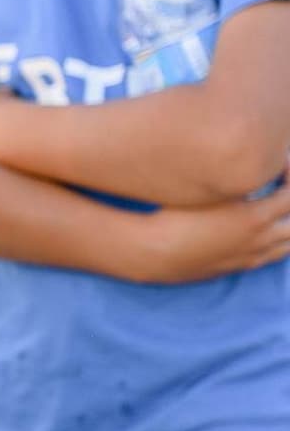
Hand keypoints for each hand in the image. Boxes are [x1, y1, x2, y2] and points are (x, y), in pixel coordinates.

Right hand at [140, 174, 289, 282]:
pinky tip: (261, 233)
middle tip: (282, 187)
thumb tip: (257, 166)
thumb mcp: (212, 191)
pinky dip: (276, 243)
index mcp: (257, 217)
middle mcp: (260, 240)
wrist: (154, 253)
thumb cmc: (177, 217)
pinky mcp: (238, 267)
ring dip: (289, 226)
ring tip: (277, 212)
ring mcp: (250, 257)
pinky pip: (270, 257)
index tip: (278, 164)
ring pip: (288, 245)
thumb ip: (241, 178)